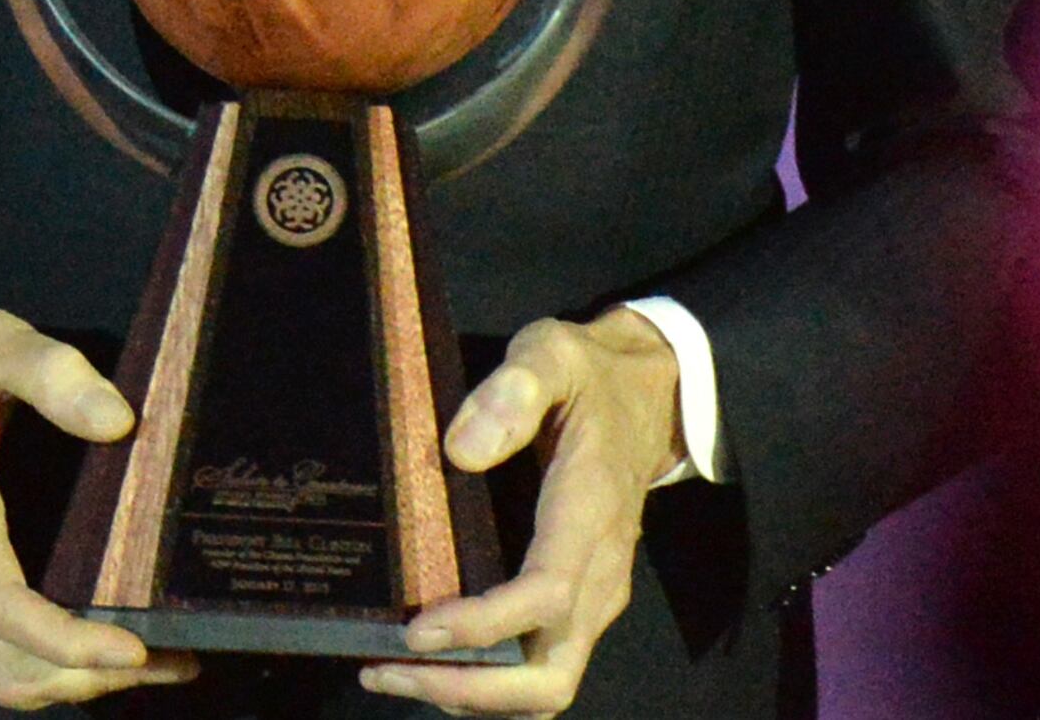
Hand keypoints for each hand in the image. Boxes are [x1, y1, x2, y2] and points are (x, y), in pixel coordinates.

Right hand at [0, 304, 199, 708]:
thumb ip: (55, 373)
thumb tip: (120, 423)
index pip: (5, 607)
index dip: (70, 642)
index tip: (138, 647)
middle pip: (8, 666)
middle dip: (88, 676)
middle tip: (171, 655)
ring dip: (71, 678)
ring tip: (154, 654)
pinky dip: (46, 660)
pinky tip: (100, 628)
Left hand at [363, 307, 683, 710]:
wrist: (650, 396)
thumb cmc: (592, 377)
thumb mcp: (554, 353)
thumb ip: (514, 388)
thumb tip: (459, 451)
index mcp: (589, 514)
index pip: (546, 595)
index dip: (483, 626)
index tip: (415, 630)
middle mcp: (600, 574)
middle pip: (550, 677)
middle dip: (471, 690)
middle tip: (390, 670)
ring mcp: (594, 598)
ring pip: (545, 688)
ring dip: (473, 697)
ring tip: (394, 674)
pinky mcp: (580, 606)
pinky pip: (540, 669)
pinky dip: (487, 684)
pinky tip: (431, 663)